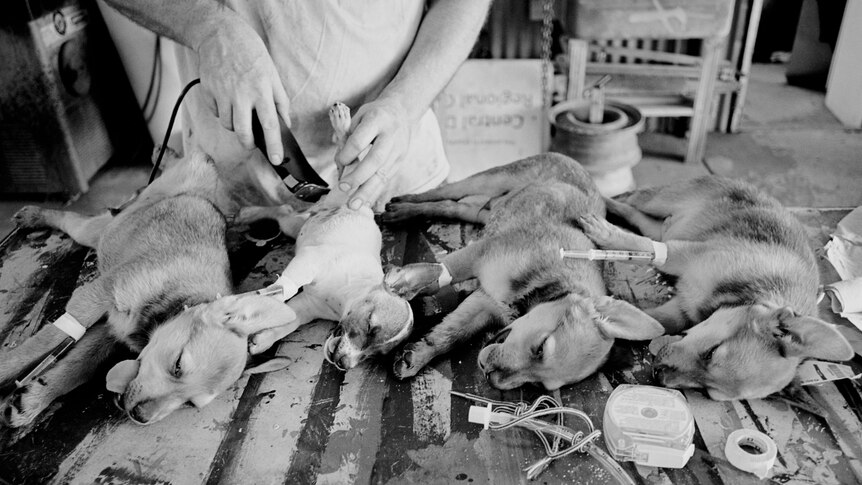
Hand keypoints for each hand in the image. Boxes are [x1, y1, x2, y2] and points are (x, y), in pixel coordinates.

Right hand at [196, 23, 289, 164]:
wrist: (221, 35)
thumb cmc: (252, 55)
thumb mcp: (272, 74)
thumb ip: (280, 101)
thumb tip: (285, 124)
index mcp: (262, 90)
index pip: (270, 125)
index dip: (274, 145)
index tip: (276, 160)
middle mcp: (242, 94)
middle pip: (244, 133)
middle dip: (248, 143)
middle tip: (252, 143)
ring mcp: (223, 93)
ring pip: (228, 125)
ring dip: (235, 124)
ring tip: (239, 109)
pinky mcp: (208, 91)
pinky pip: (216, 113)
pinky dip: (222, 111)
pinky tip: (226, 96)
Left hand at [334, 99, 411, 209]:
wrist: (402, 112)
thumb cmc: (374, 115)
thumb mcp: (360, 115)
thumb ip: (348, 135)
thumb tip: (340, 162)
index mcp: (377, 119)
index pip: (361, 140)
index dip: (348, 153)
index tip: (340, 161)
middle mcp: (390, 136)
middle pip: (375, 159)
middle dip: (358, 176)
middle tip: (343, 188)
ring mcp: (398, 151)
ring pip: (383, 174)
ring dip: (366, 191)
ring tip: (353, 205)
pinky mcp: (400, 162)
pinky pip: (386, 179)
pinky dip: (374, 192)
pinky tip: (364, 203)